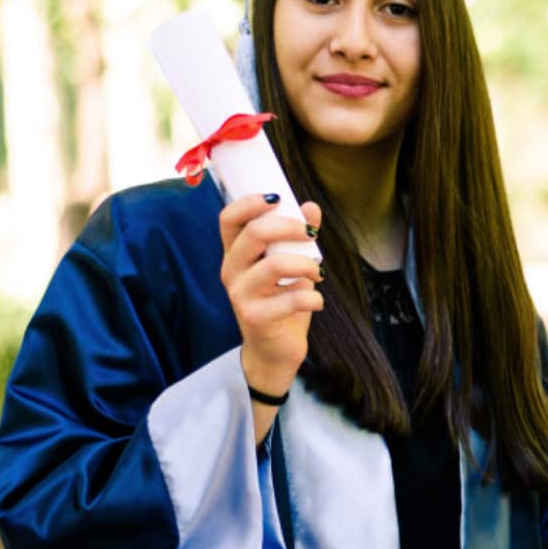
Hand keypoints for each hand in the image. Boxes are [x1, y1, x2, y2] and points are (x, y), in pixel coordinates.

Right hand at [218, 195, 323, 397]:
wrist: (274, 350)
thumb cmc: (281, 302)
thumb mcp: (291, 266)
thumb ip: (298, 238)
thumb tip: (311, 207)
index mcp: (235, 254)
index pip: (228, 218)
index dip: (250, 202)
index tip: (278, 198)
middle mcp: (231, 271)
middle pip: (253, 234)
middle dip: (288, 227)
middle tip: (310, 235)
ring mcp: (240, 295)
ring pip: (275, 265)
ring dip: (307, 264)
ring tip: (319, 273)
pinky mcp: (255, 318)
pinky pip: (292, 299)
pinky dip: (313, 297)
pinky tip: (317, 302)